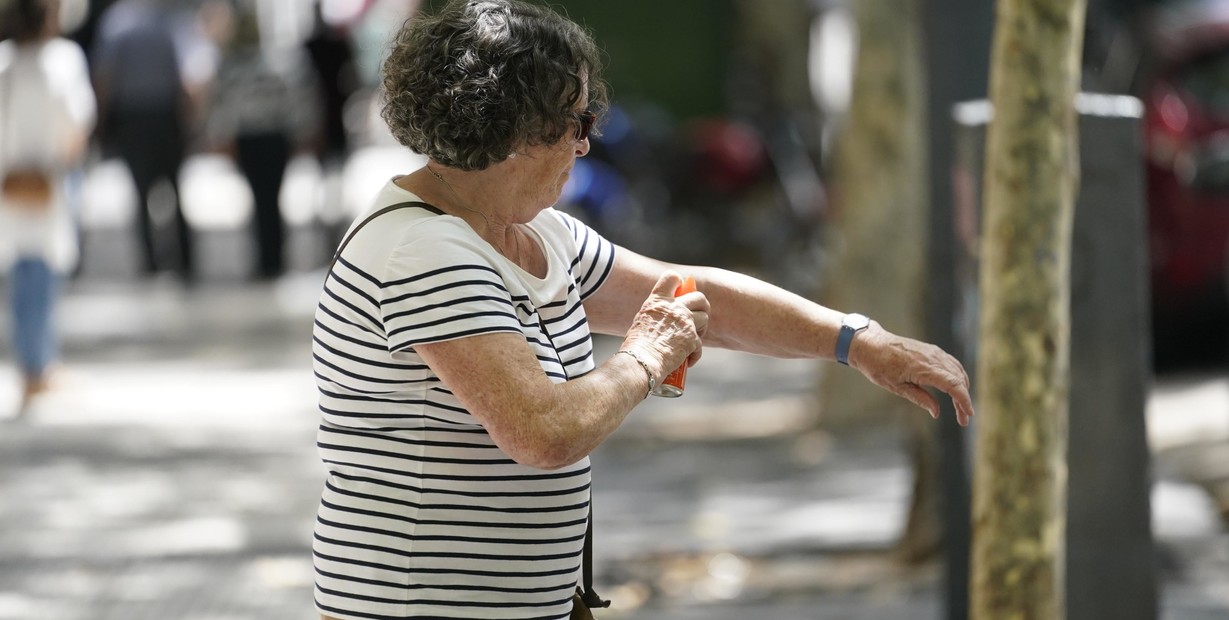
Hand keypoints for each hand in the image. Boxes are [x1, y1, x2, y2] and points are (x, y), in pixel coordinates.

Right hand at [621, 271, 708, 377]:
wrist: (641, 362)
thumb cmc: (636, 346)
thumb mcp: (642, 320)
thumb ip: (657, 314)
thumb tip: (665, 318)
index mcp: (658, 300)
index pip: (672, 277)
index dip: (679, 283)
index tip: (680, 293)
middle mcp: (674, 308)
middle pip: (699, 297)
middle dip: (702, 306)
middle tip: (697, 317)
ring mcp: (685, 322)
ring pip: (705, 317)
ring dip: (702, 328)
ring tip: (693, 338)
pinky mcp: (692, 339)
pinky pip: (700, 345)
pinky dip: (695, 354)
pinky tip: (688, 360)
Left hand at [849, 323, 974, 425]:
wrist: (870, 344)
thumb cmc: (879, 366)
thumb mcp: (897, 388)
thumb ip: (920, 399)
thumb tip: (936, 413)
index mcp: (924, 368)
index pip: (953, 385)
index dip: (964, 400)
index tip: (968, 414)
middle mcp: (932, 358)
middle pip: (958, 380)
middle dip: (963, 400)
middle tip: (963, 420)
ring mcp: (933, 352)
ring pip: (957, 371)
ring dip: (962, 389)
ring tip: (960, 408)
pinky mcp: (931, 350)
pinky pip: (951, 363)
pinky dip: (957, 377)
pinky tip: (955, 388)